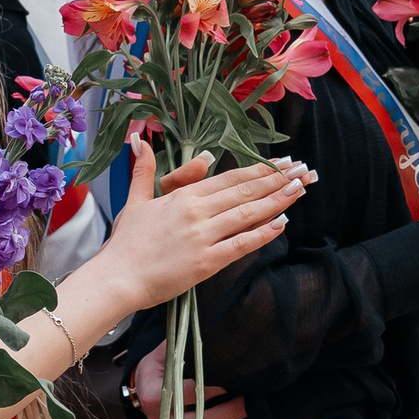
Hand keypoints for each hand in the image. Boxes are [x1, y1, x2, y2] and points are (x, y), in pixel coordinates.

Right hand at [95, 139, 308, 311]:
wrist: (116, 278)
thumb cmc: (125, 242)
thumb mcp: (136, 200)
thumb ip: (143, 170)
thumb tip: (138, 140)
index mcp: (183, 195)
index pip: (228, 177)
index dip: (258, 169)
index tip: (280, 163)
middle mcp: (197, 211)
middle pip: (244, 191)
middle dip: (276, 180)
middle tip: (302, 170)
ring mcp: (203, 236)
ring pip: (247, 213)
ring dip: (276, 201)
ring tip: (299, 190)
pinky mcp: (207, 262)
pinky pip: (242, 244)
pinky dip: (263, 233)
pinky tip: (281, 223)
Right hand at [129, 342, 245, 418]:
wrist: (143, 383)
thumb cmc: (161, 366)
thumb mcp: (168, 348)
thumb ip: (186, 342)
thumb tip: (213, 324)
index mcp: (155, 392)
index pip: (187, 393)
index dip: (212, 389)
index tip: (233, 382)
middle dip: (225, 415)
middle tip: (248, 405)